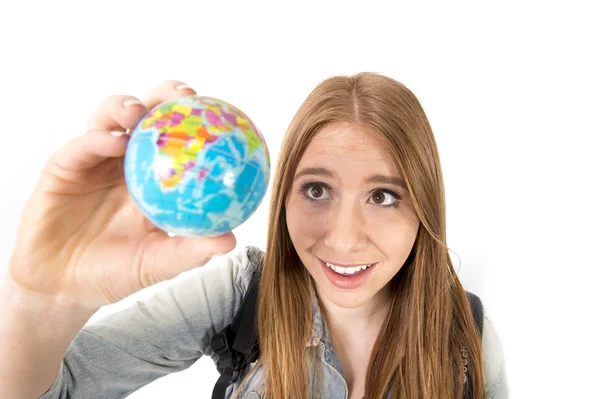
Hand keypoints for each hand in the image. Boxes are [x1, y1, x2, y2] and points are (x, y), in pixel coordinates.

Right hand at [7, 81, 235, 308]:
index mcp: (152, 179)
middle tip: (184, 96)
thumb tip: (231, 239)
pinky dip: (97, 139)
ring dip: (124, 107)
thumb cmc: (114, 273)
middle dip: (165, 97)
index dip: (197, 121)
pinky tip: (112, 142)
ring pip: (108, 120)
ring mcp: (94, 162)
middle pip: (146, 117)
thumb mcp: (157, 263)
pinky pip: (80, 146)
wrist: (62, 288)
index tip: (221, 112)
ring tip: (138, 112)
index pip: (177, 140)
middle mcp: (125, 163)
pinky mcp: (64, 168)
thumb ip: (190, 251)